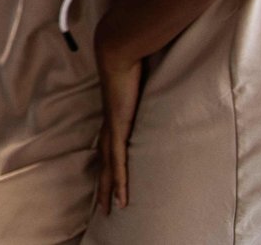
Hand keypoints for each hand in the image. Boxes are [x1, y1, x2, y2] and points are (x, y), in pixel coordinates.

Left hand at [93, 46, 143, 214]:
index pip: (111, 145)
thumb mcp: (143, 77)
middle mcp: (110, 124)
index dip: (109, 163)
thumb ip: (148, 82)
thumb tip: (158, 77)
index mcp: (115, 114)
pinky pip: (118, 161)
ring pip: (108, 167)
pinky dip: (119, 181)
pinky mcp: (117, 128)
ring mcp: (112, 127)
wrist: (117, 50)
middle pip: (105, 161)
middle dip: (104, 184)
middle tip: (103, 206)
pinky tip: (119, 197)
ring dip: (108, 189)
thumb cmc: (131, 59)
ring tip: (108, 209)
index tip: (108, 177)